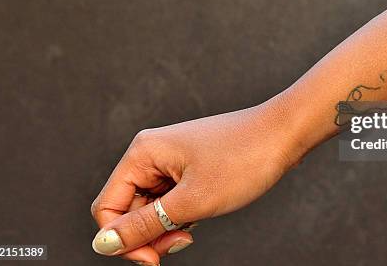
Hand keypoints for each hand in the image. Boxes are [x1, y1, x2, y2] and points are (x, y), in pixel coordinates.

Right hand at [90, 100, 294, 264]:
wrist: (284, 134)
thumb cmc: (243, 160)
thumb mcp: (192, 202)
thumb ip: (144, 225)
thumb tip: (102, 244)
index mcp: (143, 153)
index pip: (107, 207)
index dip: (123, 240)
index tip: (154, 260)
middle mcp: (152, 152)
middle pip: (128, 207)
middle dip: (149, 234)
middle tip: (182, 243)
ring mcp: (171, 158)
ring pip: (151, 205)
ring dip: (167, 226)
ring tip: (196, 228)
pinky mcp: (189, 166)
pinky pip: (171, 197)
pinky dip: (181, 213)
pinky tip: (202, 215)